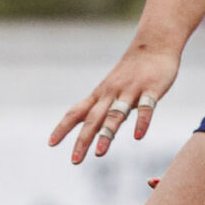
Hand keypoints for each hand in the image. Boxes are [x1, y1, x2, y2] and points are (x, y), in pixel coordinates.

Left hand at [50, 38, 179, 164]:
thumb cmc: (132, 70)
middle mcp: (111, 94)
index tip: (50, 143)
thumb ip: (105, 109)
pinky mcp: (151, 89)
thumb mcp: (112, 89)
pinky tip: (137, 136)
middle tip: (74, 161)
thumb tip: (97, 131)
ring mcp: (130, 91)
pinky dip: (141, 122)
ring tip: (99, 153)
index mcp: (100, 95)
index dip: (63, 128)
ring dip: (107, 134)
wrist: (154, 44)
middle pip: (93, 119)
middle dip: (82, 140)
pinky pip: (145, 108)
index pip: (76, 112)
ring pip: (115, 115)